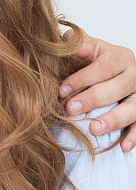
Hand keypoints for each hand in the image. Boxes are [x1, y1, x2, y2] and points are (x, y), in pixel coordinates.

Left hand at [61, 36, 135, 151]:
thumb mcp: (85, 50)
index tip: (62, 90)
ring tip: (93, 128)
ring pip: (132, 109)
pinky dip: (133, 137)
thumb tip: (65, 42)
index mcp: (120, 57)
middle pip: (117, 88)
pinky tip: (122, 147)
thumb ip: (76, 45)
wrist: (107, 75)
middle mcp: (134, 75)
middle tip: (71, 109)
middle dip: (93, 99)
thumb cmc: (91, 64)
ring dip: (113, 120)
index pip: (103, 67)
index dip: (82, 78)